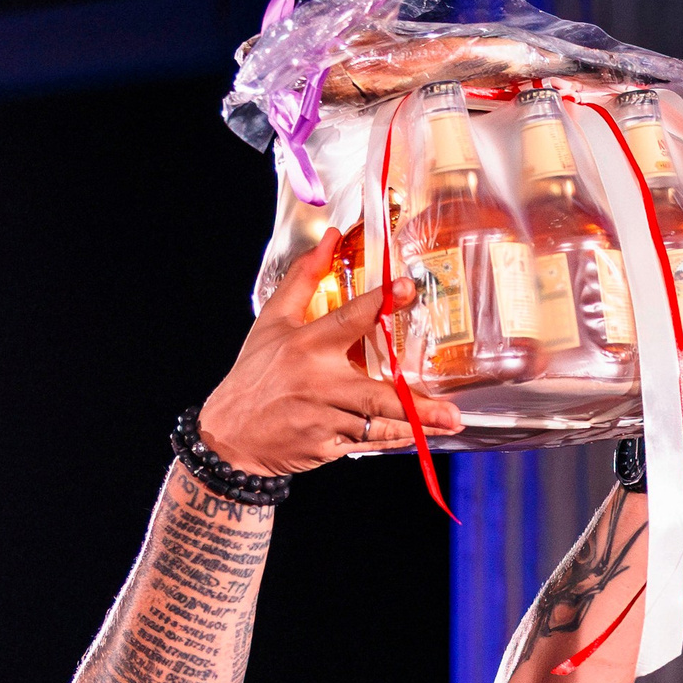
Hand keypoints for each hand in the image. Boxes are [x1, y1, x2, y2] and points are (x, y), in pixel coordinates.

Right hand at [198, 232, 464, 475]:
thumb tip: (330, 237)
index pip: (350, 318)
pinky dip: (394, 440)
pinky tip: (420, 438)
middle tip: (452, 407)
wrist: (229, 434)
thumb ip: (304, 278)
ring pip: (378, 422)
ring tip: (450, 424)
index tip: (407, 288)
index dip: (380, 302)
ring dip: (417, 426)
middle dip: (417, 402)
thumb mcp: (273, 320)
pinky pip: (367, 443)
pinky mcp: (326, 445)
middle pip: (378, 391)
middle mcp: (319, 382)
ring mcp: (324, 418)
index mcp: (307, 344)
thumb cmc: (254, 374)